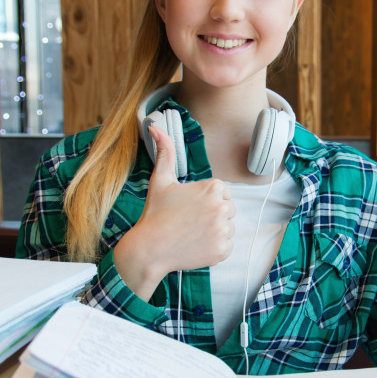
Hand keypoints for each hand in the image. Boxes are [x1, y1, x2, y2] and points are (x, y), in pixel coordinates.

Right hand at [113, 126, 235, 299]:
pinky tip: (195, 246)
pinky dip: (214, 248)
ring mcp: (223, 230)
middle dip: (211, 216)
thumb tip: (154, 127)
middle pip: (228, 210)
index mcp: (212, 187)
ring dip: (213, 232)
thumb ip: (165, 152)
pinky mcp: (222, 250)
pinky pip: (227, 246)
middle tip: (188, 222)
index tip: (188, 208)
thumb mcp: (160, 180)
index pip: (223, 194)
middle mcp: (222, 207)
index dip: (205, 201)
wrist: (149, 249)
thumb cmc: (155, 213)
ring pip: (228, 228)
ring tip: (191, 234)